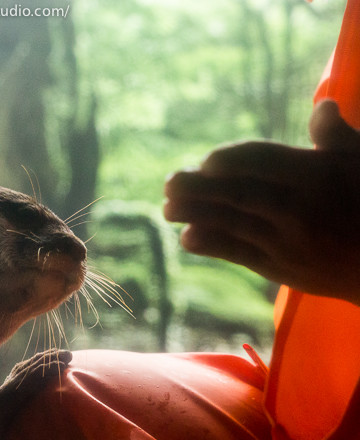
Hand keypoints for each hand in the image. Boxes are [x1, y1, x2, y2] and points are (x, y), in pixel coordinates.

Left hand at [163, 100, 359, 305]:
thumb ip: (337, 137)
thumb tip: (322, 105)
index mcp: (315, 176)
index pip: (261, 162)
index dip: (229, 160)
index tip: (206, 162)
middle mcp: (297, 208)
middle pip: (238, 194)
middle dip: (198, 188)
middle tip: (168, 183)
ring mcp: (287, 242)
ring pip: (233, 225)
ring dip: (195, 216)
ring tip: (166, 209)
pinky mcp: (281, 269)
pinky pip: (240, 256)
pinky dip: (212, 246)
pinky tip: (187, 238)